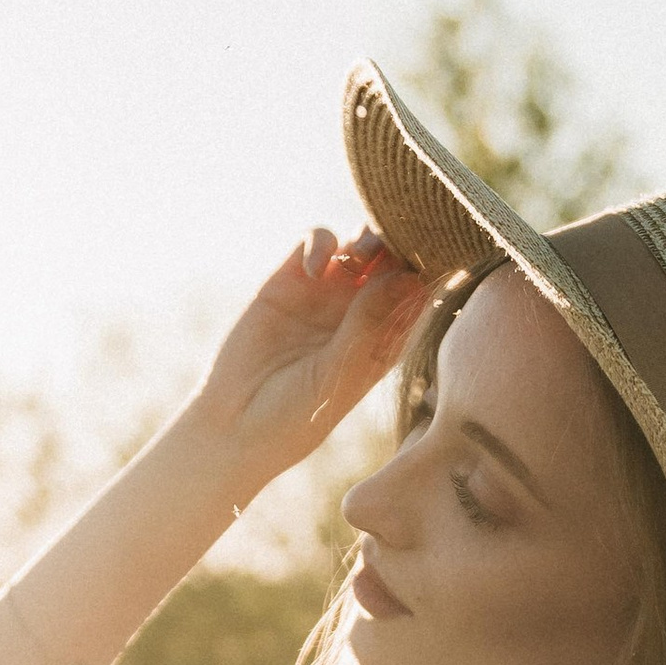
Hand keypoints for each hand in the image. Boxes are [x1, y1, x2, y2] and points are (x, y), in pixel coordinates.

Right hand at [184, 226, 428, 497]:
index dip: (428, 270)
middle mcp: (359, 312)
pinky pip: (315, 242)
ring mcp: (325, 294)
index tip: (431, 261)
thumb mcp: (339, 374)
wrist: (234, 426)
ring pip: (359, 244)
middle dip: (398, 245)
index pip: (418, 293)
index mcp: (384, 339)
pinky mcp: (289, 280)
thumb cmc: (296, 416)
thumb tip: (409, 278)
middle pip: (393, 260)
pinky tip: (314, 268)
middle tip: (391, 250)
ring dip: (365, 238)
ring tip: (355, 258)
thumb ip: (369, 324)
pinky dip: (320, 243)